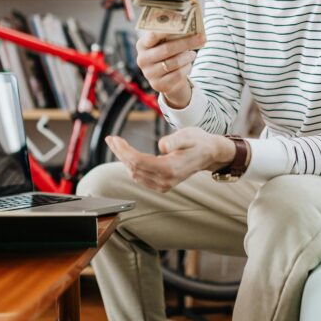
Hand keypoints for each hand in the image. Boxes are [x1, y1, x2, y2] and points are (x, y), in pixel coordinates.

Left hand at [105, 127, 235, 192]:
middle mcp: (166, 180)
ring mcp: (164, 185)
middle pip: (134, 168)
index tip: (114, 139)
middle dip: (120, 153)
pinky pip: (140, 177)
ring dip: (123, 160)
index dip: (123, 151)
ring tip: (116, 144)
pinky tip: (127, 155)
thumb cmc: (198, 141)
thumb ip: (175, 140)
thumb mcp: (188, 135)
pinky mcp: (162, 185)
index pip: (138, 162)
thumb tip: (162, 146)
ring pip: (135, 174)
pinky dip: (131, 166)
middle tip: (110, 139)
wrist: (209, 154)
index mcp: (171, 168)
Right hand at [136, 30, 205, 107]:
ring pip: (174, 63)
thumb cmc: (168, 54)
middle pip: (167, 49)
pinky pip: (177, 75)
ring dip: (187, 57)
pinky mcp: (158, 85)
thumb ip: (173, 35)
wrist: (166, 78)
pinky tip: (188, 65)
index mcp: (142, 45)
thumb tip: (192, 28)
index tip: (183, 25)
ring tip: (193, 54)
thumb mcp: (167, 43)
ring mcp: (149, 73)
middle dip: (186, 42)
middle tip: (201, 38)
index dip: (167, 30)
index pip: (152, 35)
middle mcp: (142, 59)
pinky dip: (186, 68)